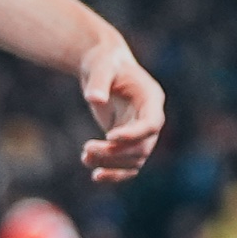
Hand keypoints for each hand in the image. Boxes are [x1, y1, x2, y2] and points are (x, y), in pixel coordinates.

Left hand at [77, 28, 165, 181]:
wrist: (102, 66)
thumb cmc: (103, 61)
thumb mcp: (101, 65)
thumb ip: (99, 81)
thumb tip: (94, 99)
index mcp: (151, 98)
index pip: (151, 124)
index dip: (133, 135)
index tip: (109, 137)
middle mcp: (150, 117)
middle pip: (143, 147)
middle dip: (116, 153)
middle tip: (87, 148)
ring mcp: (141, 131)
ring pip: (134, 159)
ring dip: (111, 164)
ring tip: (84, 157)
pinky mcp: (128, 140)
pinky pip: (127, 164)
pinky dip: (114, 173)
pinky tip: (95, 176)